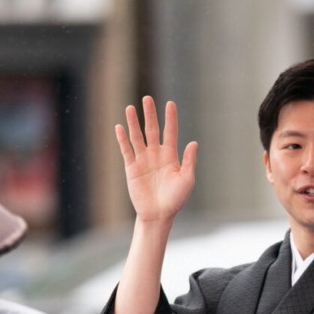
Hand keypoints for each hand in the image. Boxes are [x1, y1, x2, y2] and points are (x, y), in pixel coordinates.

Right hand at [116, 96, 196, 225]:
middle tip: (147, 99)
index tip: (170, 103)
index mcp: (171, 156)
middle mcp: (156, 155)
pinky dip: (123, 139)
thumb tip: (193, 142)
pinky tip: (120, 127)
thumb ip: (189, 161)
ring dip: (134, 123)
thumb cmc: (176, 200)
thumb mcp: (186, 180)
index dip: (170, 118)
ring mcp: (143, 160)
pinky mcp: (132, 168)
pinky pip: (127, 151)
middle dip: (150, 114)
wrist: (159, 215)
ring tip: (130, 108)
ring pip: (138, 137)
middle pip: (152, 130)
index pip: (170, 132)